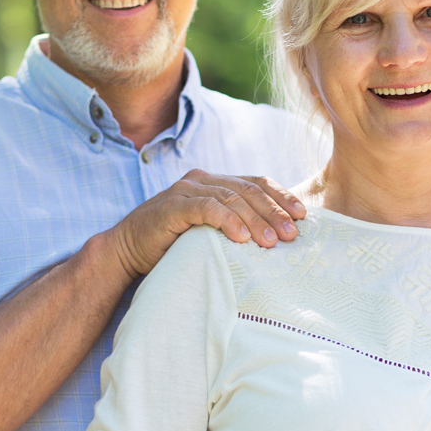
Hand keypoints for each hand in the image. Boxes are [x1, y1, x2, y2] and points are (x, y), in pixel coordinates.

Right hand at [109, 170, 305, 278]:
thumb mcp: (211, 233)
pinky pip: (206, 208)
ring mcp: (186, 190)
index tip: (303, 216)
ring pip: (231, 199)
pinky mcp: (172, 205)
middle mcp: (203, 180)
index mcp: (216, 182)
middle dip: (274, 212)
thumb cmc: (173, 245)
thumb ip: (236, 227)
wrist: (127, 250)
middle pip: (248, 190)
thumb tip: (278, 241)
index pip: (257, 183)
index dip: (281, 196)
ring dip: (255, 220)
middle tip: (292, 234)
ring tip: (272, 241)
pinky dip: (226, 221)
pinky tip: (241, 237)